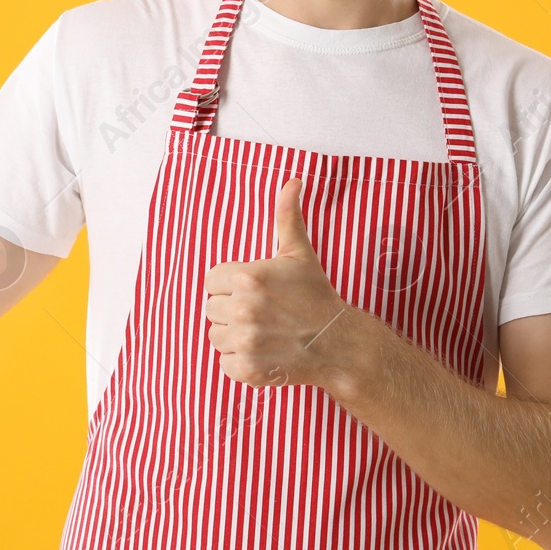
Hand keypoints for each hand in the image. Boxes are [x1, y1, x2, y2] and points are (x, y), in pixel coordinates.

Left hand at [203, 177, 352, 390]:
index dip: (230, 284)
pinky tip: (261, 351)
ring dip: (233, 335)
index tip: (253, 290)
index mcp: (249, 277)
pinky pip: (224, 362)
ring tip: (261, 331)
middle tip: (261, 311)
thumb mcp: (299, 253)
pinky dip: (238, 361)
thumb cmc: (316, 296)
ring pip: (215, 335)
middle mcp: (244, 309)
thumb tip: (292, 180)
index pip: (212, 279)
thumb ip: (287, 215)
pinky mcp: (247, 369)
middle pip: (212, 307)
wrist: (338, 343)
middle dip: (232, 308)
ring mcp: (246, 342)